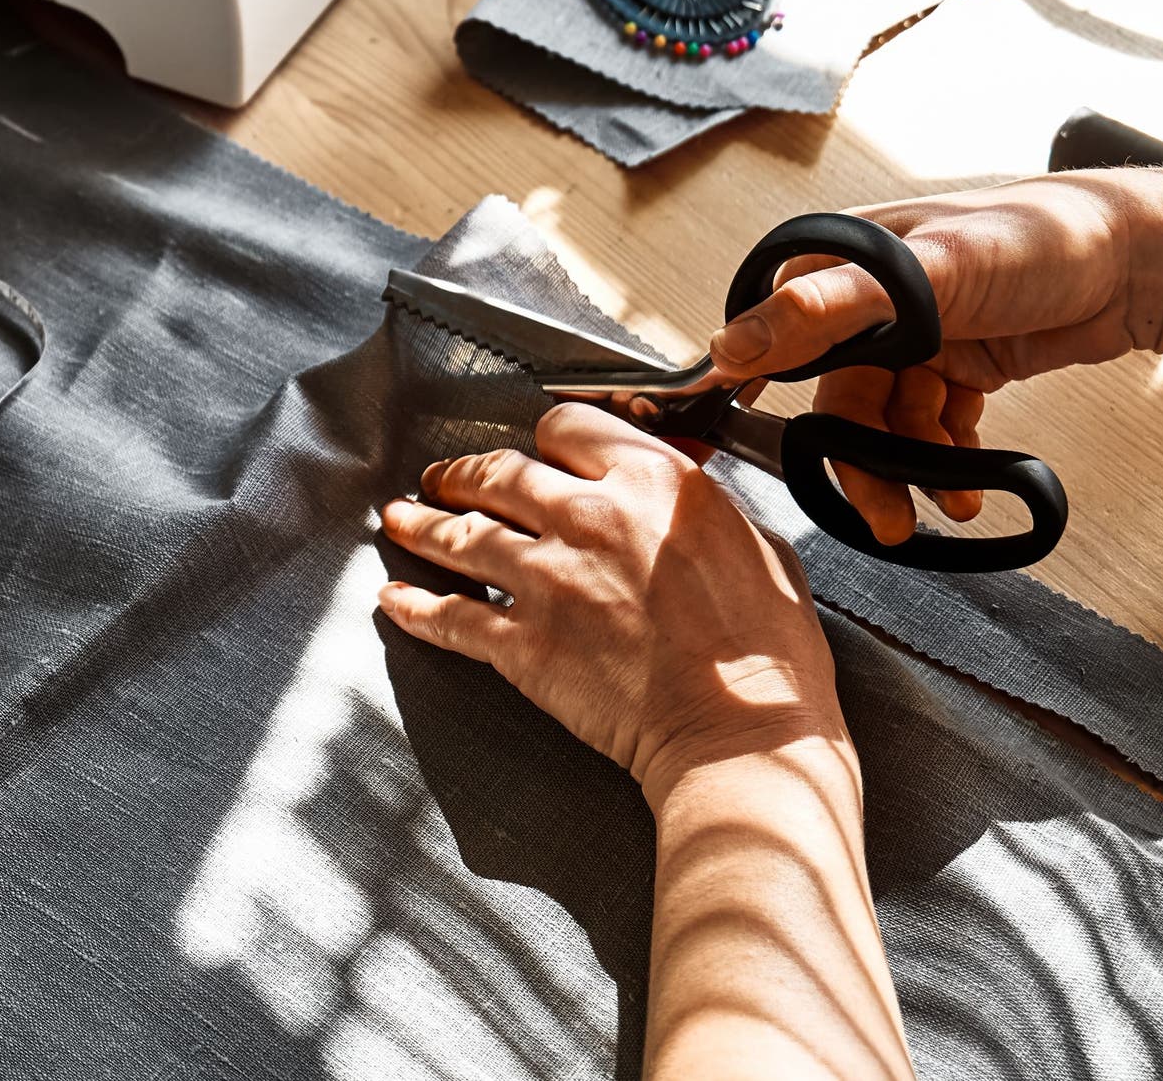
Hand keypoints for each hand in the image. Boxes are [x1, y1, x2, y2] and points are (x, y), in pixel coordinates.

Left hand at [378, 402, 842, 800]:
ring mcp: (547, 580)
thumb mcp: (757, 543)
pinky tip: (395, 599)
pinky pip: (450, 617)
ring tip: (401, 518)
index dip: (544, 440)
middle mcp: (589, 517)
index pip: (567, 429)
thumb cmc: (767, 652)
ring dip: (423, 524)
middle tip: (445, 478)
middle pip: (499, 473)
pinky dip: (415, 607)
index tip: (535, 451)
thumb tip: (679, 491)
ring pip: (461, 534)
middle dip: (464, 472)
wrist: (742, 734)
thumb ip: (699, 506)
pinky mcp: (522, 643)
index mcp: (651, 482)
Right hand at [703, 174, 1162, 544]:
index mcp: (847, 262)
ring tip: (948, 499)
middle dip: (865, 460)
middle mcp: (874, 299)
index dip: (769, 394)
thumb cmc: (1044, 237)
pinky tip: (965, 478)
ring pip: (887, 421)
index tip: (761, 446)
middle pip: (841, 398)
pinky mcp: (956, 363)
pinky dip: (945, 456)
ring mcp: (916, 334)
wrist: (1146, 261)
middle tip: (885, 514)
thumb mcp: (926, 271)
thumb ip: (827, 308)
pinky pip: (930, 425)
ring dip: (913, 466)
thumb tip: (734, 341)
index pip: (782, 338)